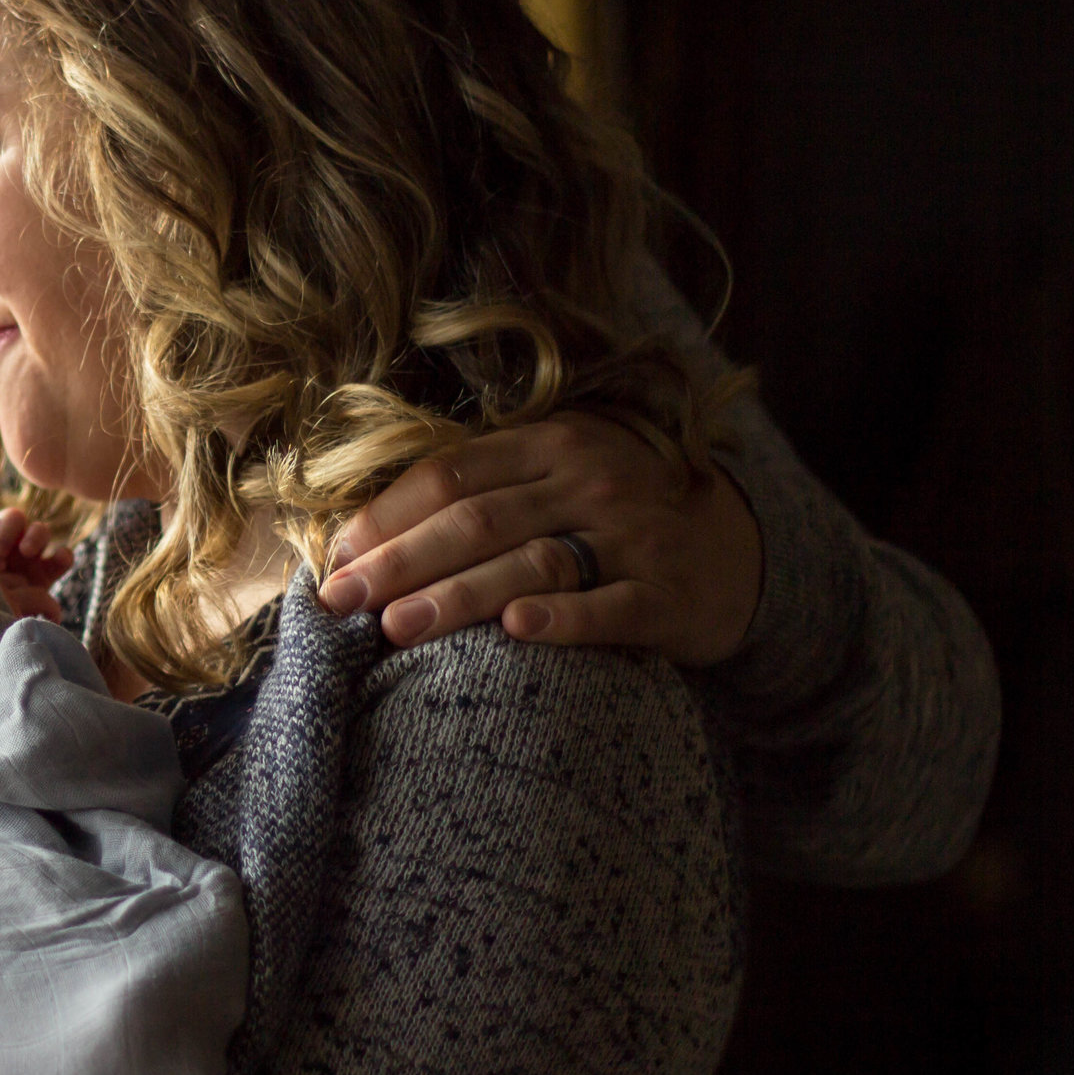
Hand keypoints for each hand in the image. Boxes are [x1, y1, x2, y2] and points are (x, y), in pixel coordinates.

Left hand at [0, 507, 69, 621]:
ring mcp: (28, 557)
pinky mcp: (47, 574)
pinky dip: (64, 555)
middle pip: (13, 518)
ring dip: (35, 536)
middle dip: (7, 530)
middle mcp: (6, 544)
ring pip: (40, 531)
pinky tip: (59, 560)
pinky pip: (62, 557)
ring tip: (27, 552)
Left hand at [315, 412, 763, 665]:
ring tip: (396, 625)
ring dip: (457, 595)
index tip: (335, 557)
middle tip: (341, 599)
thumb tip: (367, 533)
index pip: (450, 475)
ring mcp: (632, 536)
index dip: (387, 516)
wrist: (737, 552)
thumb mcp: (557, 476)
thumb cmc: (615, 516)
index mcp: (551, 443)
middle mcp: (591, 481)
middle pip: (477, 520)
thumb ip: (484, 490)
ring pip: (529, 563)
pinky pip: (608, 608)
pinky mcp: (667, 595)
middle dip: (399, 561)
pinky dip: (562, 618)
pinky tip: (515, 631)